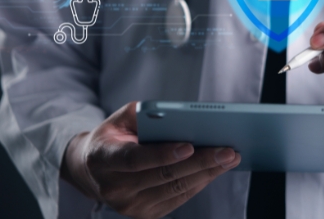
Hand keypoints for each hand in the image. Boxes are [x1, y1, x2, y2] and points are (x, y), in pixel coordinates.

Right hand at [60, 102, 240, 218]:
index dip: (162, 154)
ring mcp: (130, 206)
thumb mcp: (120, 119)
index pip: (134, 159)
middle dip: (199, 162)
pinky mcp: (145, 215)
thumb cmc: (113, 137)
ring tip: (230, 158)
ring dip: (207, 174)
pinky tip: (216, 170)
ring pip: (175, 189)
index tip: (189, 146)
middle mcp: (115, 188)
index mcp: (103, 159)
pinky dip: (200, 182)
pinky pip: (179, 198)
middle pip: (163, 176)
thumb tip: (178, 114)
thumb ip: (144, 114)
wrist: (94, 170)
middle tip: (227, 150)